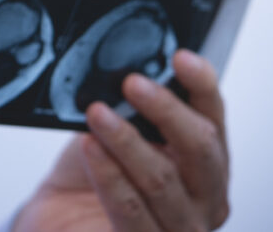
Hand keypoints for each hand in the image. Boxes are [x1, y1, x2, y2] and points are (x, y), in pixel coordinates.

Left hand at [14, 50, 229, 230]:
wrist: (60, 216)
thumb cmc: (92, 172)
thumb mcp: (111, 130)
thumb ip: (125, 108)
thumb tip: (118, 73)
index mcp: (203, 161)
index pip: (212, 116)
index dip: (201, 85)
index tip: (180, 58)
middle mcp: (204, 197)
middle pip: (200, 148)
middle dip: (166, 111)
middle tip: (131, 82)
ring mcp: (180, 226)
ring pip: (162, 179)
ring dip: (127, 141)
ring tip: (98, 113)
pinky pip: (131, 208)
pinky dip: (109, 175)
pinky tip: (91, 149)